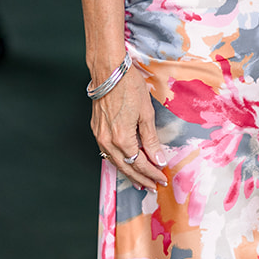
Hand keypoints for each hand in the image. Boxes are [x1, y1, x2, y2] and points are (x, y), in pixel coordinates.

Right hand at [91, 64, 167, 189]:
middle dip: (141, 179)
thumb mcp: (146, 113)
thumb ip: (151, 140)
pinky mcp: (96, 130)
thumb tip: (158, 159)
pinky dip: (118, 160)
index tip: (162, 179)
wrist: (108, 71)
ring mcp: (99, 136)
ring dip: (129, 172)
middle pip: (126, 167)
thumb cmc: (128, 87)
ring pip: (115, 162)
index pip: (140, 164)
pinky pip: (107, 152)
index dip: (152, 174)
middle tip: (153, 186)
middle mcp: (108, 141)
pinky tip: (125, 163)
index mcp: (122, 138)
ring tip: (140, 181)